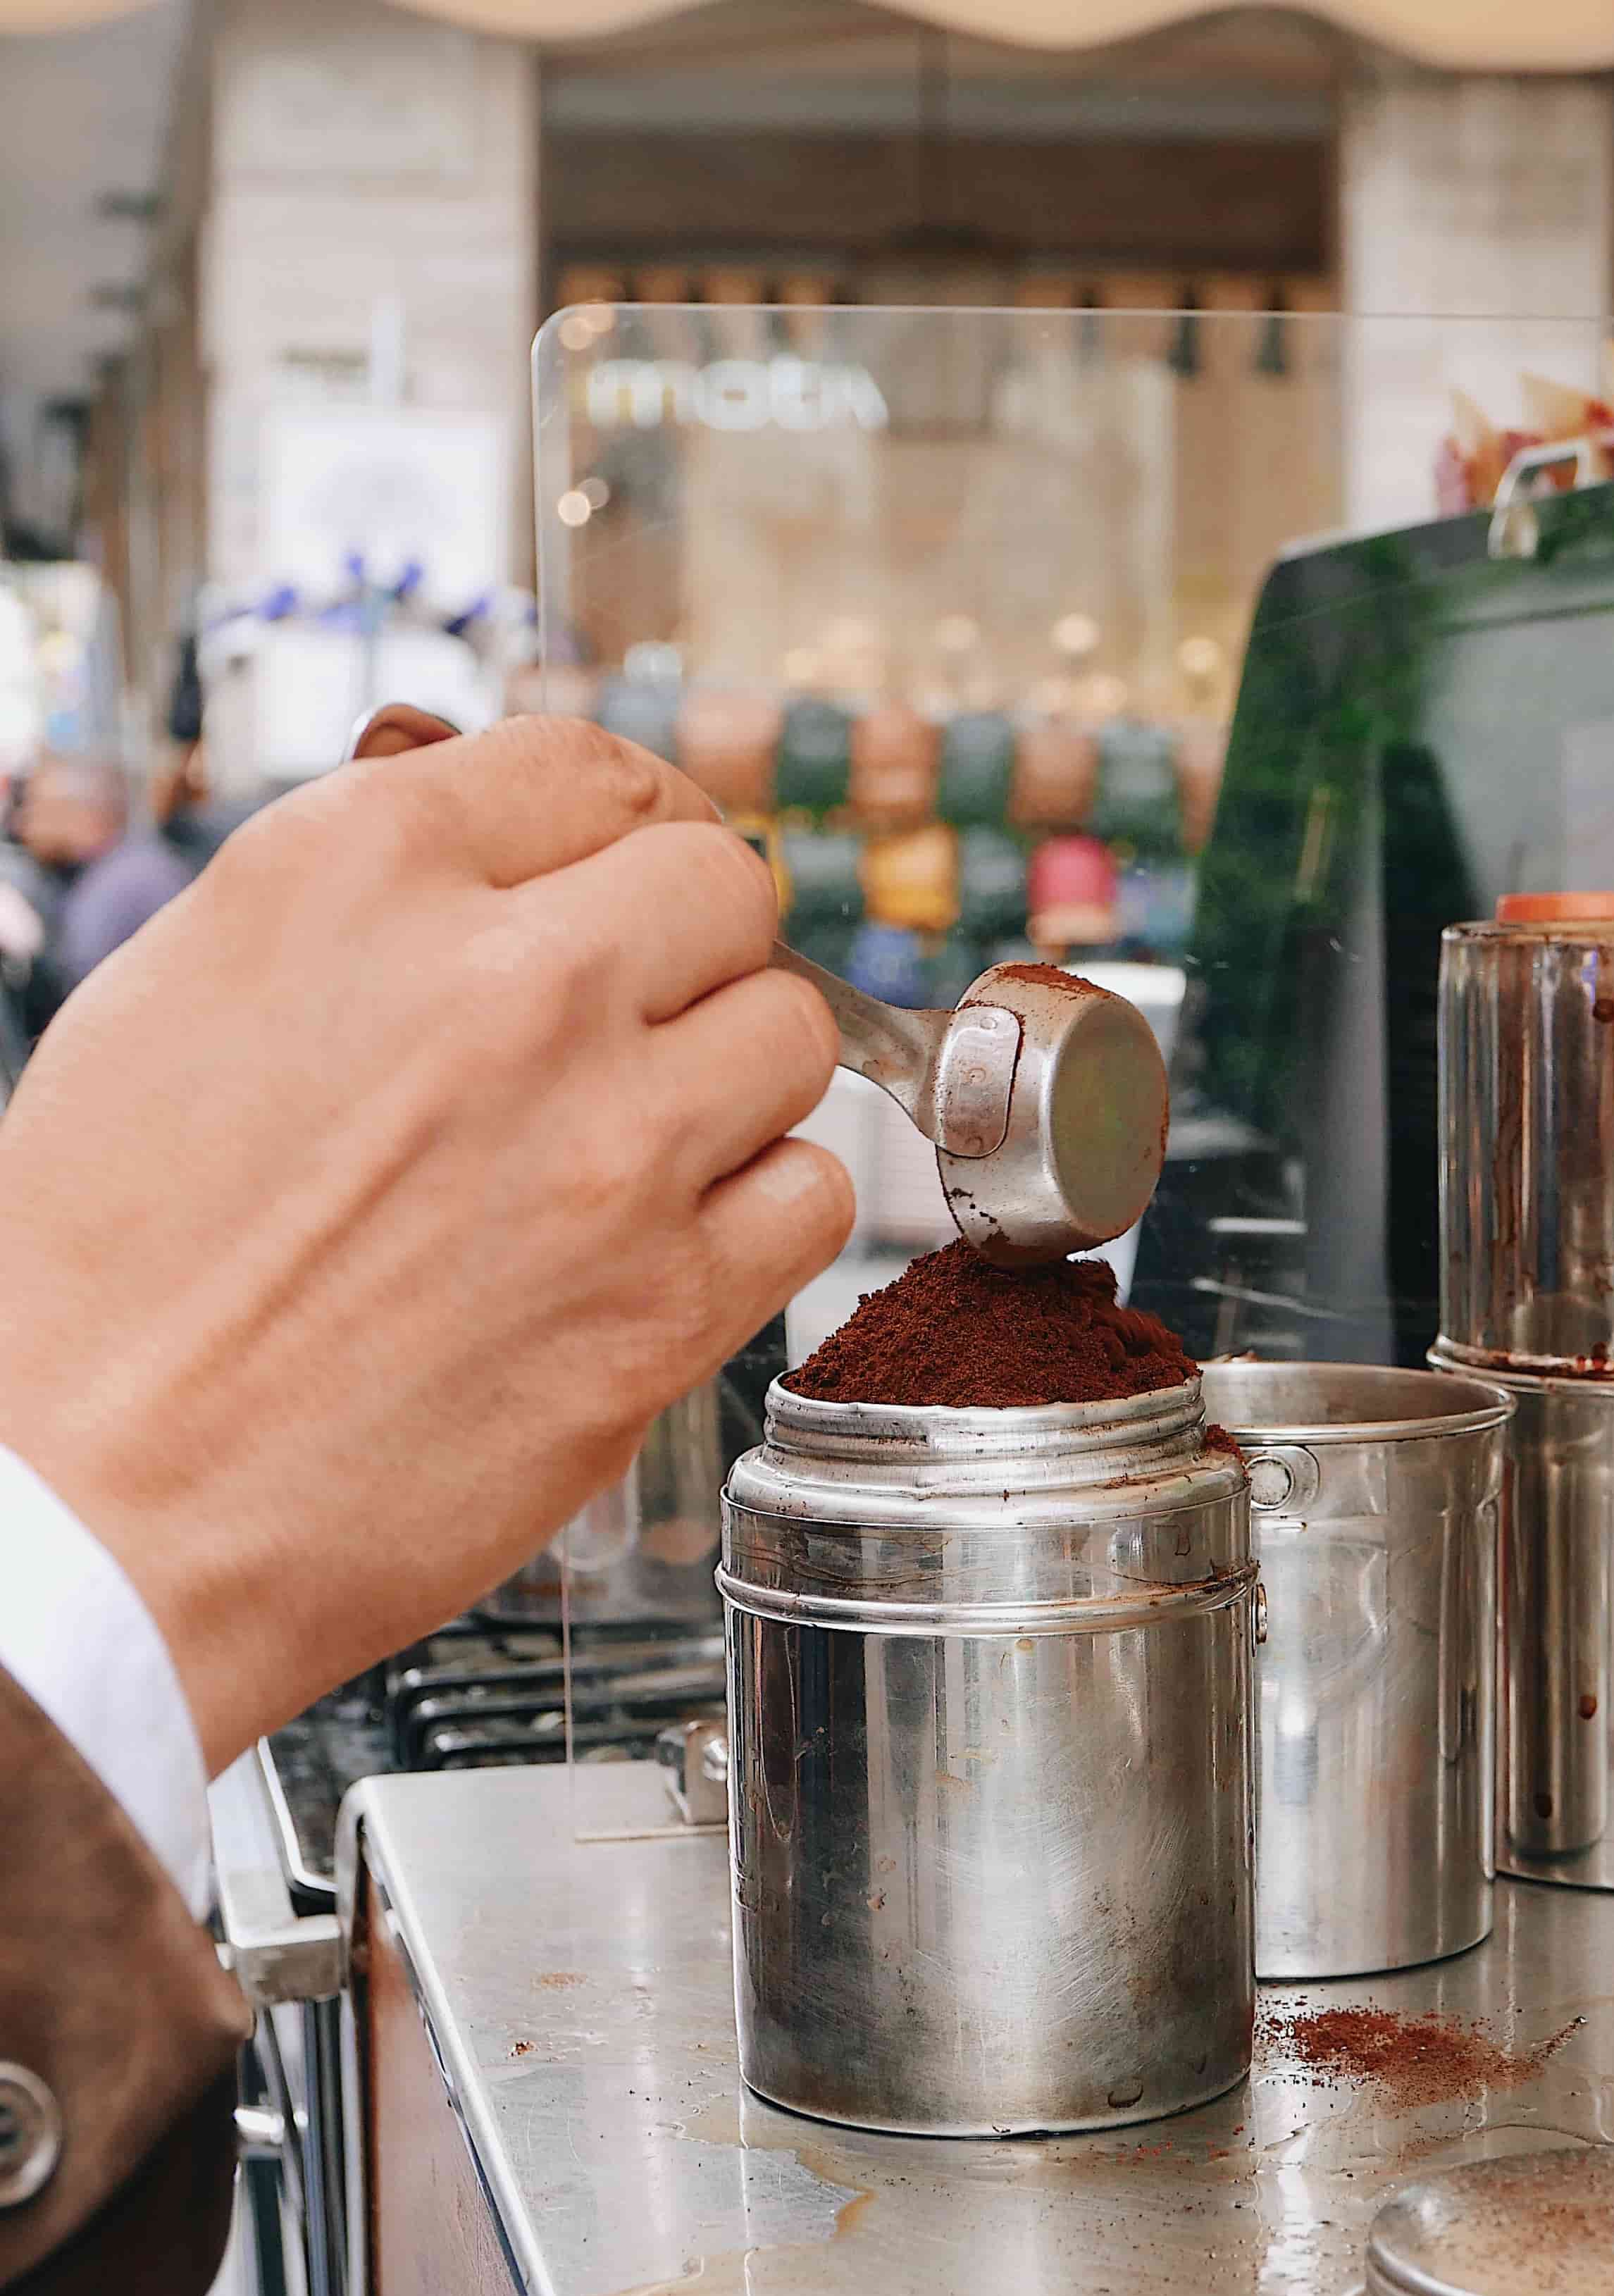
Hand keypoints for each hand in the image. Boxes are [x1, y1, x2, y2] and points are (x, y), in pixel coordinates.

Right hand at [0, 716, 850, 1763]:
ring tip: (648, 1141)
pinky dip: (766, 1211)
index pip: (592, 766)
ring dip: (737, 1077)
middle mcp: (508, 987)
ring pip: (794, 1032)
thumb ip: (369, 906)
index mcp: (361, 877)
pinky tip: (679, 1242)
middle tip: (644, 1016)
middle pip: (725, 885)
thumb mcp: (186, 993)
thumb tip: (501, 866)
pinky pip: (815, 1197)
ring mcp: (607, 1148)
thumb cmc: (104, 1276)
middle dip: (689, 945)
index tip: (626, 876)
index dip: (625, 823)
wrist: (94, 1506)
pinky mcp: (665, 1306)